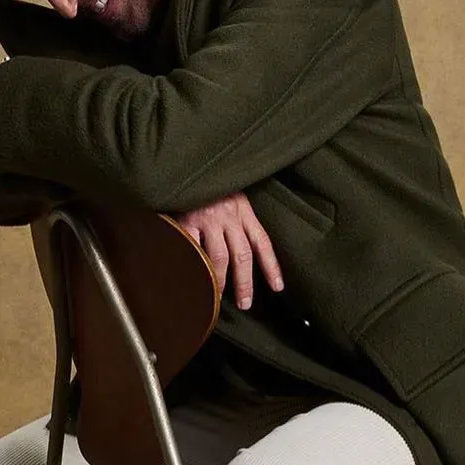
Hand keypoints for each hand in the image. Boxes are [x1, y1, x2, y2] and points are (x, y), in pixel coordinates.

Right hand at [174, 191, 283, 308]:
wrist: (187, 161)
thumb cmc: (209, 181)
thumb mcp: (230, 193)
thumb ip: (236, 218)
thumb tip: (242, 249)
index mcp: (244, 210)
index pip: (262, 242)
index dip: (271, 266)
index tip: (278, 288)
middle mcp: (230, 216)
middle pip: (242, 255)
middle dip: (245, 283)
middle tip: (245, 303)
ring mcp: (208, 219)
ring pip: (219, 258)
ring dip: (220, 281)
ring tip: (218, 297)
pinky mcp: (187, 221)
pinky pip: (194, 250)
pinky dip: (195, 266)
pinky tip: (195, 280)